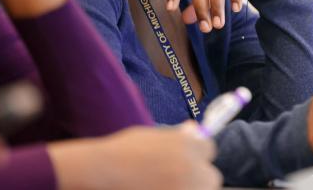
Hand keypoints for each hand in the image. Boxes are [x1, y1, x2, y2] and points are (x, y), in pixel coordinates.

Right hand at [51, 122, 221, 189]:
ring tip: (168, 185)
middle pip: (211, 176)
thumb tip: (195, 129)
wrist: (101, 172)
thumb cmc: (122, 152)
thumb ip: (176, 136)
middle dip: (198, 177)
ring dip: (190, 188)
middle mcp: (191, 167)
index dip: (198, 155)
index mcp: (188, 145)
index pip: (209, 150)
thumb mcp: (152, 136)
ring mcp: (184, 188)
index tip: (188, 160)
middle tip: (178, 178)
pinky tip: (160, 189)